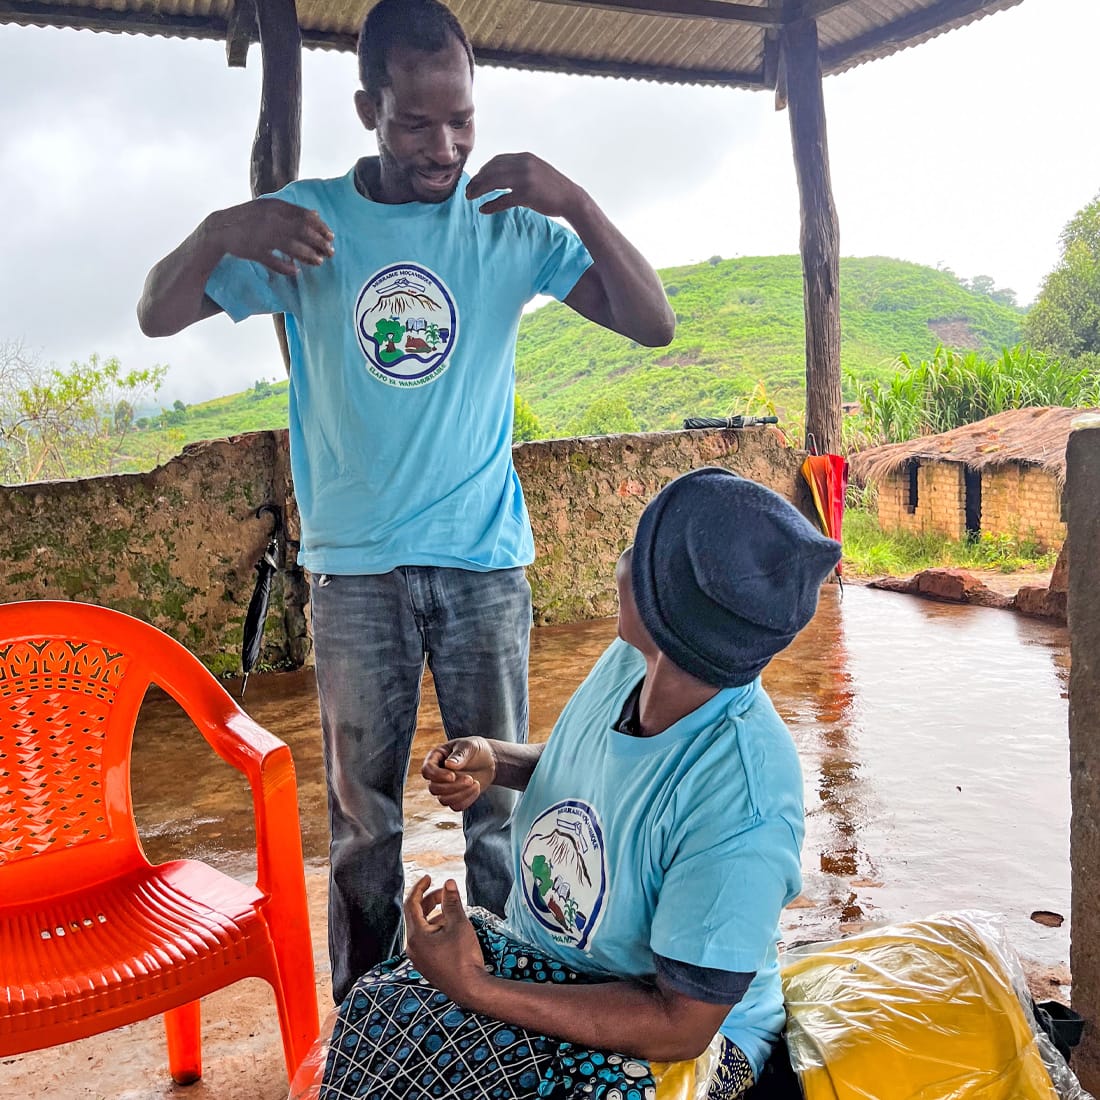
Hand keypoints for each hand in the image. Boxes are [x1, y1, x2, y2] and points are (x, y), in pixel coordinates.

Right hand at [204, 198, 334, 276]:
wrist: (220, 228)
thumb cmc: (249, 218)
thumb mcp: (269, 208)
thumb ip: (291, 211)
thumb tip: (316, 214)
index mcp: (275, 206)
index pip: (304, 216)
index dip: (321, 227)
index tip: (331, 237)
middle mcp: (270, 219)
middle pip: (302, 231)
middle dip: (320, 243)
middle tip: (330, 252)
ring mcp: (262, 235)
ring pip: (292, 247)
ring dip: (308, 256)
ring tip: (319, 262)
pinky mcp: (254, 251)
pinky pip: (275, 262)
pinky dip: (287, 268)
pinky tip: (296, 271)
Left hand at [404, 876, 487, 1000]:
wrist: (470, 989)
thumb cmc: (464, 956)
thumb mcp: (459, 924)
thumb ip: (452, 902)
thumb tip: (448, 882)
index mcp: (416, 936)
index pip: (411, 904)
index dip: (420, 888)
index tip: (429, 877)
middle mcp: (412, 947)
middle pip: (415, 916)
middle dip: (430, 900)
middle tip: (445, 893)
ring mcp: (418, 958)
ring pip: (422, 928)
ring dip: (434, 915)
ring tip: (452, 911)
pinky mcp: (426, 965)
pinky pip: (426, 940)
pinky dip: (435, 929)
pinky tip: (451, 928)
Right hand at [422, 737, 496, 810]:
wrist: (489, 760)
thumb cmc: (476, 749)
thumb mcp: (469, 746)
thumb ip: (459, 755)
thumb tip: (448, 764)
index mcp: (436, 758)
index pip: (427, 770)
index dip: (437, 776)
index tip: (452, 776)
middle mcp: (437, 774)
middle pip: (434, 788)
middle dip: (453, 786)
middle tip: (470, 778)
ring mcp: (445, 787)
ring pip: (443, 800)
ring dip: (460, 794)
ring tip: (475, 783)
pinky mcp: (455, 797)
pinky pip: (455, 806)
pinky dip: (467, 800)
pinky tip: (477, 788)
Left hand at [466, 153, 585, 218]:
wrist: (571, 198)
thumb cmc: (552, 188)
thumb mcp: (536, 170)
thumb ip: (519, 168)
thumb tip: (499, 174)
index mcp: (525, 157)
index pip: (496, 161)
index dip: (483, 170)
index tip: (476, 180)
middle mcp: (523, 165)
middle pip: (491, 170)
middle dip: (477, 180)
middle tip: (468, 190)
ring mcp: (525, 180)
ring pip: (493, 183)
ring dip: (479, 190)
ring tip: (470, 198)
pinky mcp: (527, 195)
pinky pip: (503, 200)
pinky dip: (491, 205)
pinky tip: (483, 209)